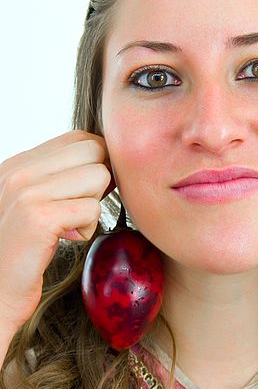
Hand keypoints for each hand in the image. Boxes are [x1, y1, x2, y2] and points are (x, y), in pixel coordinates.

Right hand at [0, 130, 114, 331]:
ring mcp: (26, 192)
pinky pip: (93, 208)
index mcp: (18, 164)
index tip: (86, 191)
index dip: (97, 162)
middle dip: (98, 183)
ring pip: (99, 177)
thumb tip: (108, 159)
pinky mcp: (38, 218)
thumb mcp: (35, 201)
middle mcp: (19, 172)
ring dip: (92, 208)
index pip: (80, 138)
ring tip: (66, 226)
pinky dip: (86, 228)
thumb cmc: (23, 251)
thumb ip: (61, 176)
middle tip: (76, 210)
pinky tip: (63, 239)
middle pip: (94, 151)